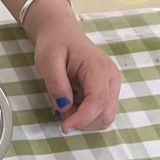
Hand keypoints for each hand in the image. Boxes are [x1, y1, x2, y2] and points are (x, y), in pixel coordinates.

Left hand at [29, 0, 120, 132]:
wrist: (61, 33)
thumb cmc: (54, 43)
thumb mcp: (47, 60)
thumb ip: (56, 83)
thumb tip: (64, 107)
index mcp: (99, 68)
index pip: (98, 101)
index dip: (83, 118)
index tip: (64, 127)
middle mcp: (111, 78)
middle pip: (106, 114)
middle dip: (83, 121)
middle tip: (60, 112)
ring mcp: (111, 85)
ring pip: (104, 116)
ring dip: (84, 119)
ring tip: (65, 105)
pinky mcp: (106, 90)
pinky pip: (99, 111)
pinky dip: (85, 115)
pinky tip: (71, 104)